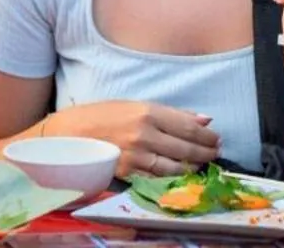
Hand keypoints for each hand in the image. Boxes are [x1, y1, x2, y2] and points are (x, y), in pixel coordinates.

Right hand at [51, 101, 221, 177]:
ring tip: (203, 164)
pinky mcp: (128, 173)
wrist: (67, 135)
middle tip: (216, 153)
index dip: (206, 135)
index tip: (216, 138)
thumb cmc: (101, 115)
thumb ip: (171, 113)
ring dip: (194, 167)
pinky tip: (182, 175)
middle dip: (205, 152)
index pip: (188, 126)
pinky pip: (158, 178)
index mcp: (148, 112)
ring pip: (176, 166)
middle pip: (186, 147)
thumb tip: (204, 119)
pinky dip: (174, 177)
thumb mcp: (135, 105)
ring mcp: (137, 156)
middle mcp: (145, 134)